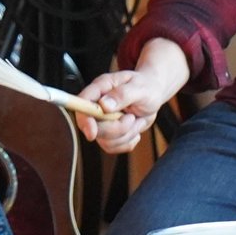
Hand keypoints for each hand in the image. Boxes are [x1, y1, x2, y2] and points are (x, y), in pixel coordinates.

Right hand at [75, 40, 188, 154]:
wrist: (153, 95)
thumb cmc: (146, 87)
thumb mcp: (139, 88)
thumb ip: (122, 95)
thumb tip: (104, 105)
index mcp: (101, 88)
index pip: (82, 104)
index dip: (84, 120)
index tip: (92, 132)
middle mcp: (97, 105)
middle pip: (94, 128)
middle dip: (117, 128)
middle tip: (132, 117)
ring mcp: (102, 121)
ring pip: (105, 141)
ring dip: (126, 134)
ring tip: (135, 120)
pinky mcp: (109, 134)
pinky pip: (113, 147)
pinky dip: (128, 141)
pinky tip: (134, 128)